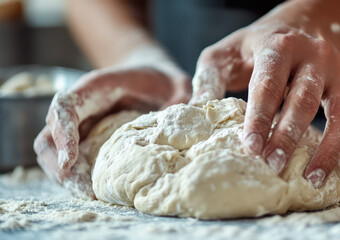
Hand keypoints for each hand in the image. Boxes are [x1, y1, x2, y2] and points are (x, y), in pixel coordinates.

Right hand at [34, 60, 190, 197]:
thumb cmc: (161, 79)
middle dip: (60, 164)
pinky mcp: (86, 138)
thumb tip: (192, 120)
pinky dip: (74, 174)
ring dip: (64, 174)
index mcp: (96, 88)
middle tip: (85, 189)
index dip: (63, 132)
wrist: (150, 76)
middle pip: (49, 135)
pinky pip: (68, 158)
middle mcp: (81, 106)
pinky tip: (94, 187)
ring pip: (52, 150)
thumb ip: (184, 98)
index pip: (66, 106)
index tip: (70, 160)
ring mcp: (81, 124)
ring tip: (89, 193)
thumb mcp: (177, 83)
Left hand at [190, 6, 339, 187]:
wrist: (297, 27)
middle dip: (288, 136)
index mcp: (279, 46)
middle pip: (304, 100)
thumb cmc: (254, 47)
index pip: (268, 84)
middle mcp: (315, 56)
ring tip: (312, 178)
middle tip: (273, 166)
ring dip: (330, 148)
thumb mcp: (224, 54)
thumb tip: (193, 113)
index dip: (260, 117)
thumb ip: (208, 80)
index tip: (250, 148)